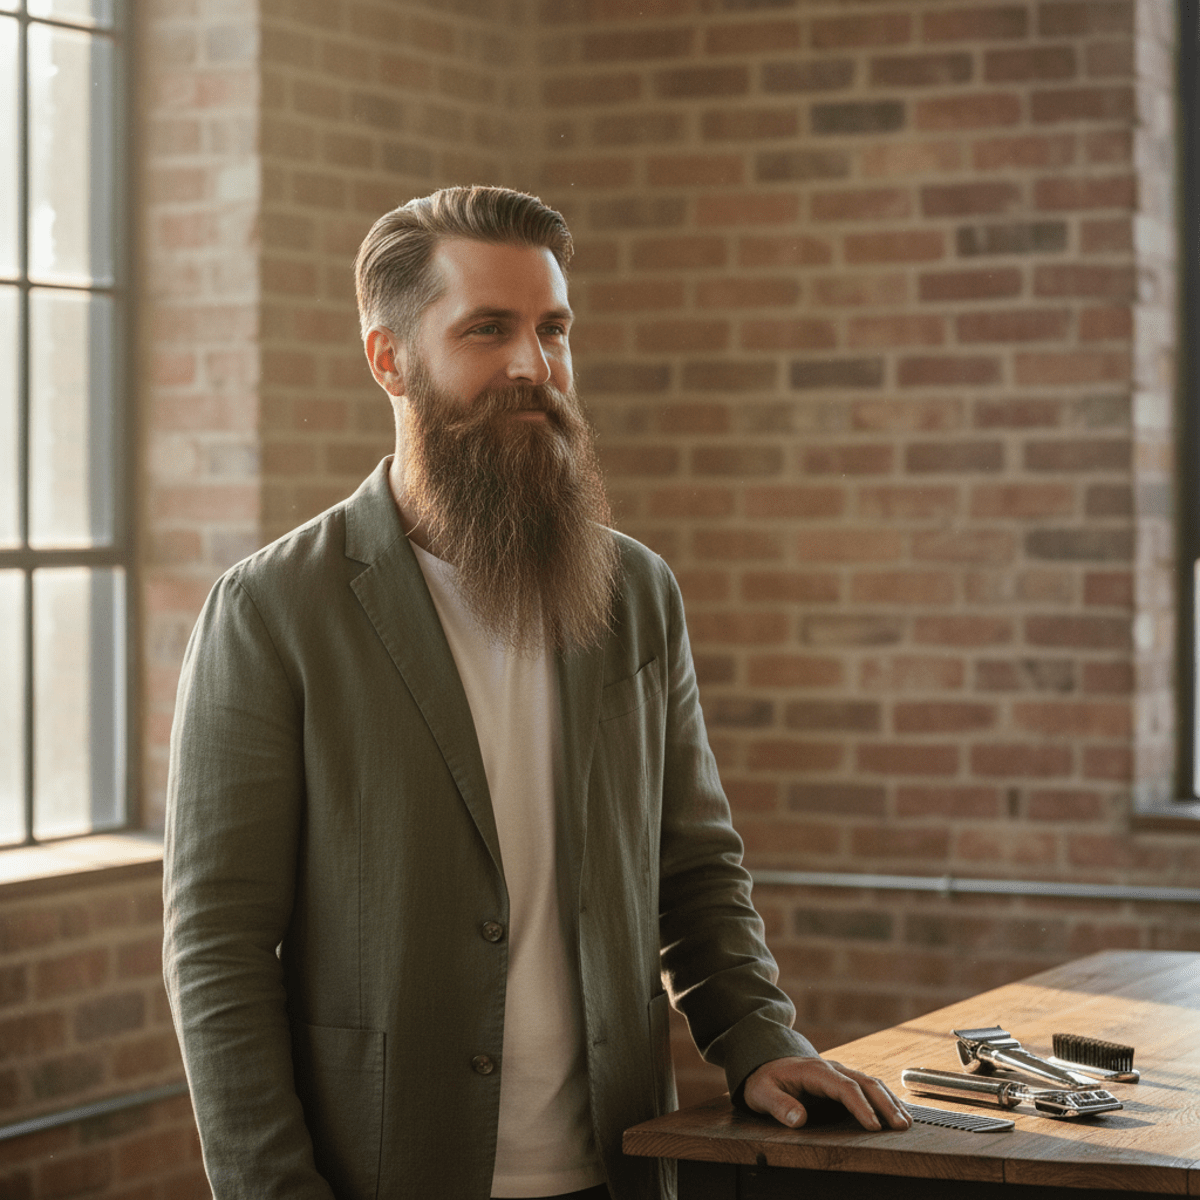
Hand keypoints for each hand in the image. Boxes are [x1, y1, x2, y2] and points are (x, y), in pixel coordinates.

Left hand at [743, 1055, 911, 1131]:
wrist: (764, 1060)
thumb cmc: (764, 1079)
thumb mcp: (761, 1092)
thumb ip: (778, 1105)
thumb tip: (798, 1118)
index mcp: (814, 1071)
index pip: (844, 1087)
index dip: (860, 1106)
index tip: (873, 1126)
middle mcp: (831, 1068)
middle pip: (864, 1082)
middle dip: (885, 1103)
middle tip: (900, 1126)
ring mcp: (839, 1072)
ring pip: (871, 1082)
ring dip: (889, 1101)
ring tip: (905, 1122)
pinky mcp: (842, 1080)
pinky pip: (868, 1086)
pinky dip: (885, 1098)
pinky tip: (896, 1111)